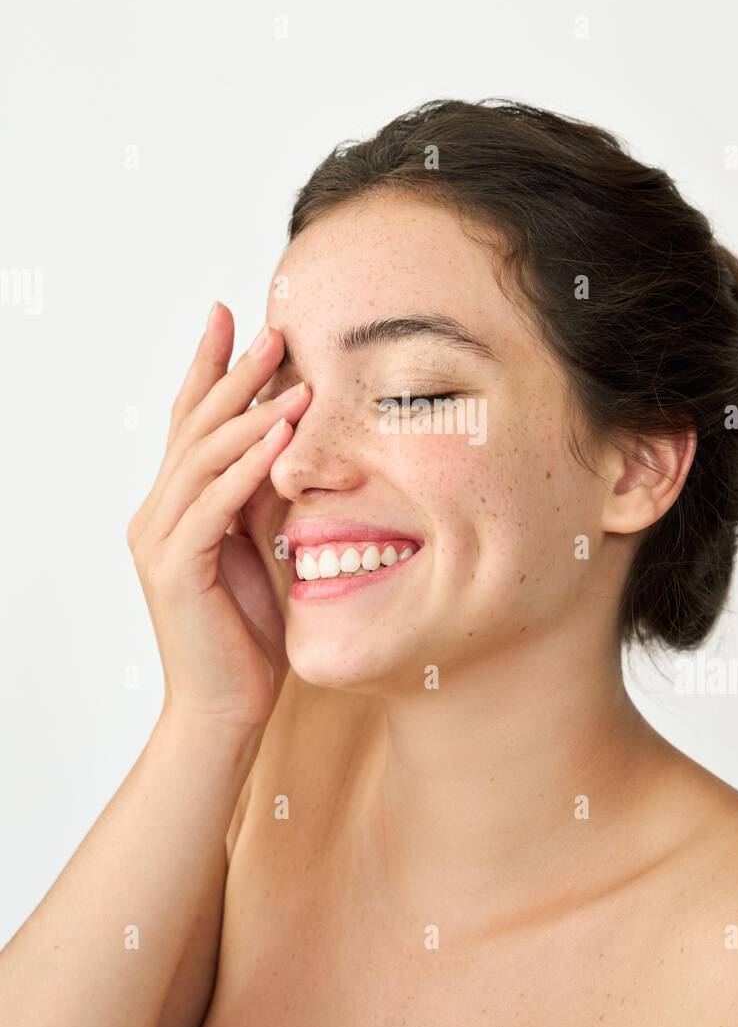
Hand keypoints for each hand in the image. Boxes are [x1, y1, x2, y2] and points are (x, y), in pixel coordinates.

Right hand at [126, 303, 309, 730]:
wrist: (223, 710)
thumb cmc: (246, 635)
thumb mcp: (262, 548)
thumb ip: (262, 498)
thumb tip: (289, 442)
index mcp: (174, 506)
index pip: (190, 423)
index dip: (209, 367)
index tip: (233, 316)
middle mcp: (156, 514)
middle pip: (193, 427)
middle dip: (233, 374)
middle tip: (272, 330)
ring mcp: (159, 540)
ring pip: (202, 458)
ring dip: (251, 414)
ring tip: (293, 376)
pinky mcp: (175, 569)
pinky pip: (213, 505)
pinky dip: (249, 468)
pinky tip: (281, 439)